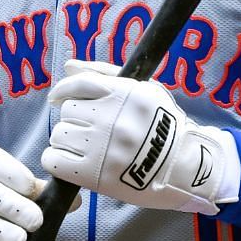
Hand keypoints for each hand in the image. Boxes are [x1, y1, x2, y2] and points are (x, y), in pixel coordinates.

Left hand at [41, 59, 238, 214]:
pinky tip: (73, 163)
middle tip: (90, 131)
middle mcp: (111, 118)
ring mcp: (101, 147)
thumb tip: (68, 65)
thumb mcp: (144, 91)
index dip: (63, 91)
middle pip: (68, 111)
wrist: (186, 169)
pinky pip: (55, 160)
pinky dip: (58, 161)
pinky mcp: (94, 174)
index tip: (57, 99)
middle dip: (75, 119)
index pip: (77, 84)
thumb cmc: (165, 127)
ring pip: (59, 135)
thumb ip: (104, 74)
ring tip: (87, 148)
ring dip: (68, 141)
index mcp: (123, 94)